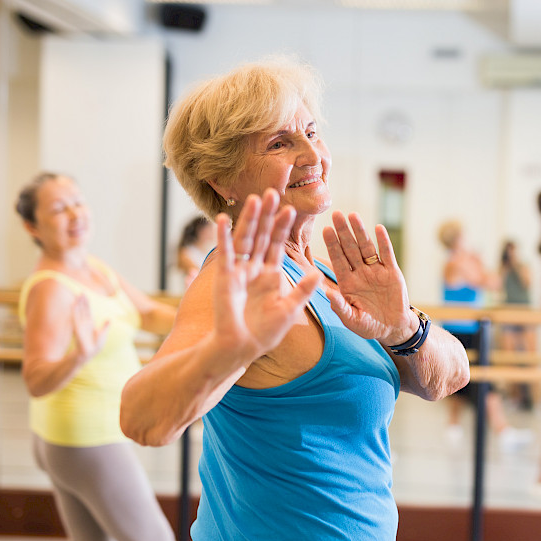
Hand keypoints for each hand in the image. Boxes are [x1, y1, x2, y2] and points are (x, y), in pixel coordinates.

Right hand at [70, 294, 108, 361]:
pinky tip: (73, 304)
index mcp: (89, 324)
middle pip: (83, 310)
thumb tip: (109, 319)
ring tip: (78, 296)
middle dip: (82, 301)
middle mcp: (84, 323)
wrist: (90, 353)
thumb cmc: (95, 346)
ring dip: (78, 304)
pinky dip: (74, 311)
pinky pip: (75, 318)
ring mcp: (80, 325)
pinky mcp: (78, 328)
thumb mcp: (103, 334)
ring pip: (78, 312)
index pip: (87, 312)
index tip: (85, 296)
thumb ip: (105, 326)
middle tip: (81, 292)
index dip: (86, 304)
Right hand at [213, 191, 320, 364]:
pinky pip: (224, 254)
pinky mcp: (224, 278)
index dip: (282, 227)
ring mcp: (238, 271)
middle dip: (266, 215)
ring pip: (245, 239)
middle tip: (272, 191)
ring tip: (255, 198)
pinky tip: (221, 219)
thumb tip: (318, 273)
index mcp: (269, 275)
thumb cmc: (263, 333)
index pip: (277, 245)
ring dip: (249, 219)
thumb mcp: (289, 310)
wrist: (242, 349)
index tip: (291, 209)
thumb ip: (303, 291)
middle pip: (261, 236)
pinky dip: (222, 237)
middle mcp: (253, 269)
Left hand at [322, 210, 415, 344]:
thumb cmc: (369, 326)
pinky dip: (383, 242)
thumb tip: (327, 294)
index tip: (326, 229)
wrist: (393, 328)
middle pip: (350, 248)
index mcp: (347, 283)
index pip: (338, 260)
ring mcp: (376, 271)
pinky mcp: (392, 272)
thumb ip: (340, 307)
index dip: (333, 245)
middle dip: (343, 232)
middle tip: (336, 214)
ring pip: (367, 247)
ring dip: (360, 232)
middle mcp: (359, 273)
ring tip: (354, 215)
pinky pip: (387, 254)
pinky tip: (378, 228)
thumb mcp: (353, 320)